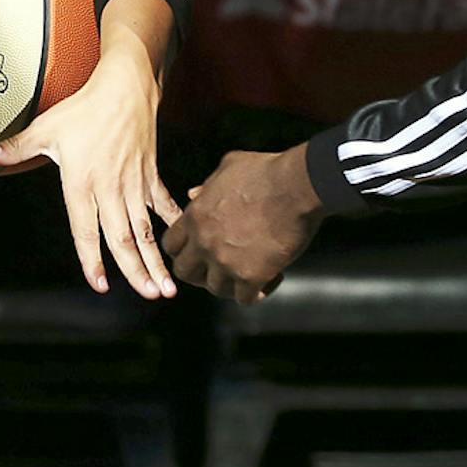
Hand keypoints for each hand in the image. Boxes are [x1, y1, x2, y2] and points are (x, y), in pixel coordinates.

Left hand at [0, 50, 180, 298]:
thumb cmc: (83, 109)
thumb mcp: (45, 128)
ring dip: (157, 258)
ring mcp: (134, 183)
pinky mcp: (150, 173)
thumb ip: (17, 147)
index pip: (85, 230)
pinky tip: (182, 239)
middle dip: (137, 270)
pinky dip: (175, 221)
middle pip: (123, 238)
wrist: (124, 88)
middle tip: (149, 295)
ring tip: (167, 286)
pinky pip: (164, 203)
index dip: (92, 259)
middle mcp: (111, 189)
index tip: (100, 285)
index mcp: (83, 183)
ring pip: (146, 229)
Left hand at [163, 145, 325, 302]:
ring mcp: (225, 261)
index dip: (183, 251)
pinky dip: (258, 293)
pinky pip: (245, 298)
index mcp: (195, 216)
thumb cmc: (266, 172)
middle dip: (200, 274)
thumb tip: (193, 193)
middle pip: (185, 273)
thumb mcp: (227, 167)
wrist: (295, 186)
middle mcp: (204, 242)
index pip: (171, 245)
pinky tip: (272, 278)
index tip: (197, 253)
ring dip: (231, 285)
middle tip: (220, 270)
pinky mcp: (251, 275)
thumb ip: (206, 185)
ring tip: (249, 276)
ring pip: (215, 289)